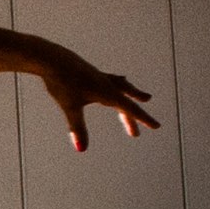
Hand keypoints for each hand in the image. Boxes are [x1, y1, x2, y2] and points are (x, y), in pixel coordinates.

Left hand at [39, 49, 158, 151]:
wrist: (52, 59)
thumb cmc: (62, 82)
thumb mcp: (70, 107)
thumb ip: (78, 128)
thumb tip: (82, 149)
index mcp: (106, 92)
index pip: (129, 109)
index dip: (143, 119)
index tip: (157, 126)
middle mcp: (106, 83)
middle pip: (125, 101)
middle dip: (133, 117)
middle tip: (136, 132)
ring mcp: (99, 76)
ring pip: (122, 86)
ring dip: (133, 94)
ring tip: (144, 97)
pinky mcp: (90, 72)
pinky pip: (111, 80)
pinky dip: (119, 84)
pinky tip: (119, 80)